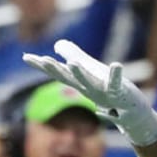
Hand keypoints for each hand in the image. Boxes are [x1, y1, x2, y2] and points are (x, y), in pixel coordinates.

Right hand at [23, 40, 156, 146]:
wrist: (130, 113)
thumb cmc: (108, 89)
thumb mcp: (89, 69)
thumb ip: (72, 54)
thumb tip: (56, 44)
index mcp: (79, 82)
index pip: (57, 72)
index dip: (41, 65)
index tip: (26, 57)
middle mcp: (87, 88)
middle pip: (68, 78)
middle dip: (56, 69)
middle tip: (43, 60)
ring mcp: (103, 92)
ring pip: (89, 82)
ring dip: (80, 74)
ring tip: (73, 62)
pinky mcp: (120, 93)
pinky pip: (116, 84)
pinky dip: (115, 75)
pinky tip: (116, 65)